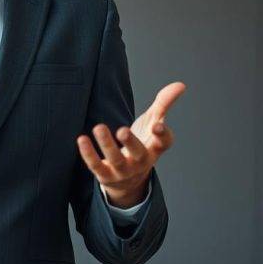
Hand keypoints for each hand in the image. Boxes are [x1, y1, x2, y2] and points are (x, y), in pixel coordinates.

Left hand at [77, 81, 185, 207]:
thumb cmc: (142, 144)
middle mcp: (141, 161)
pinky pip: (96, 166)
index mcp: (155, 148)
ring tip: (99, 127)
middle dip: (131, 143)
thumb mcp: (153, 122)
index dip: (162, 135)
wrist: (128, 178)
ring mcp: (123, 170)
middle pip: (138, 153)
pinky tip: (82, 139)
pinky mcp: (105, 174)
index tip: (158, 125)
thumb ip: (164, 104)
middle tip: (122, 130)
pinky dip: (88, 154)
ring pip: (115, 159)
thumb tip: (180, 85)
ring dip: (107, 144)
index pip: (163, 143)